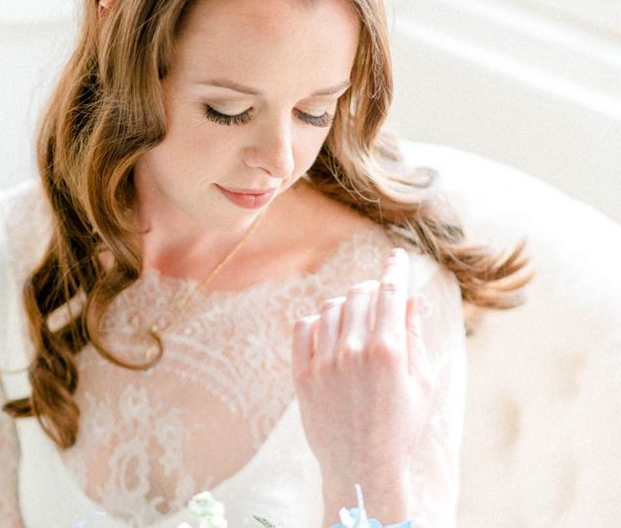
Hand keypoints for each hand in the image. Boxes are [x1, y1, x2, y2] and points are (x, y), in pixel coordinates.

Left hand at [291, 247, 434, 520]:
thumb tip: (413, 297)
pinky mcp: (302, 374)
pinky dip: (317, 320)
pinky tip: (330, 331)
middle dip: (372, 289)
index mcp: (387, 351)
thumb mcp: (421, 382)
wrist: (362, 467)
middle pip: (359, 295)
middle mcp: (353, 351)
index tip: (396, 256)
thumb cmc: (400, 426)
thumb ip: (414, 335)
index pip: (390, 292)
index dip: (395, 268)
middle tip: (379, 297)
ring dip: (346, 305)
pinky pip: (304, 326)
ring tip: (357, 319)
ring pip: (331, 307)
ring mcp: (324, 361)